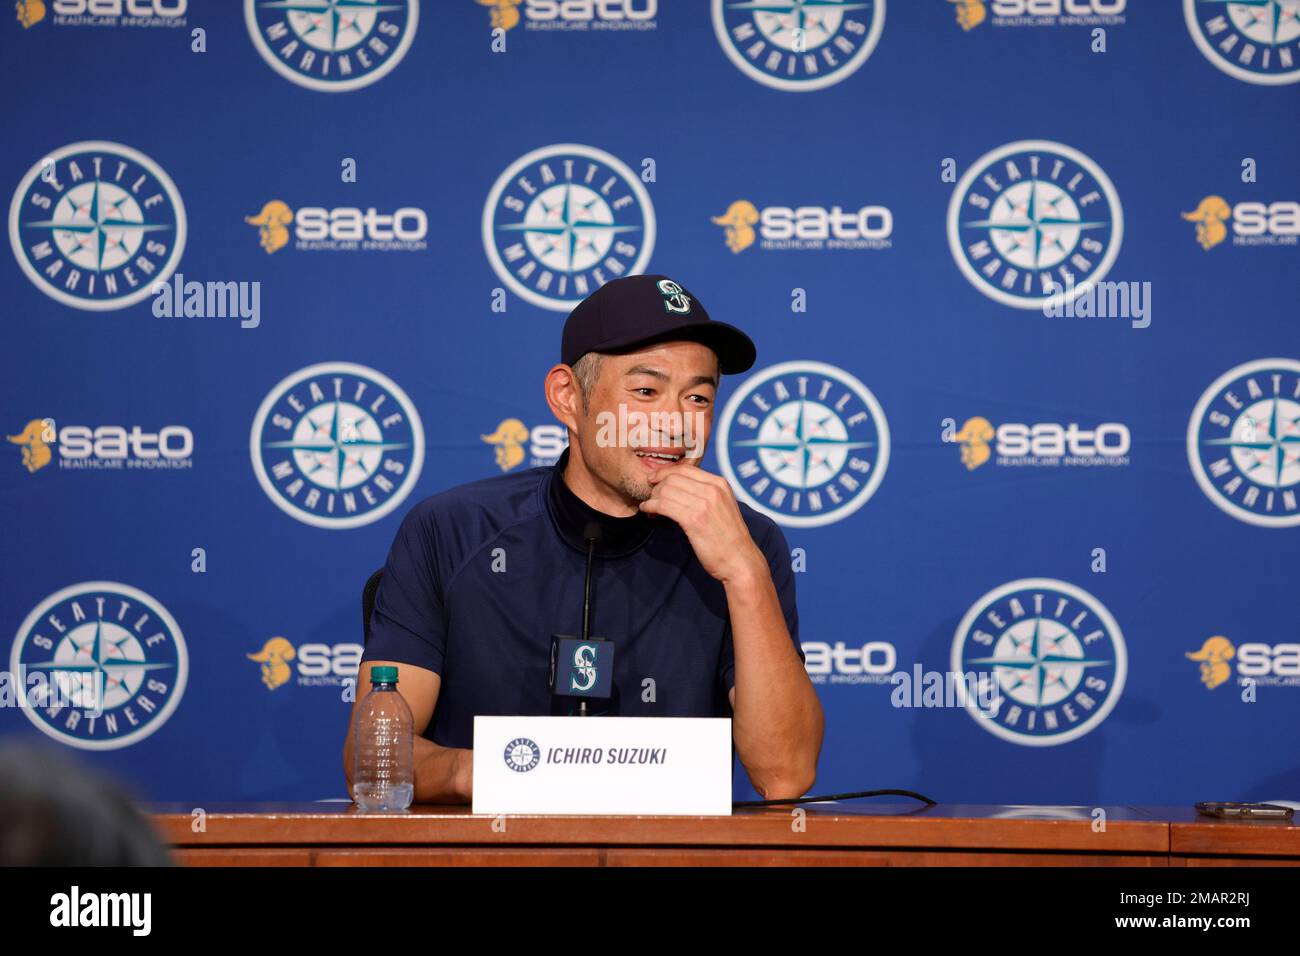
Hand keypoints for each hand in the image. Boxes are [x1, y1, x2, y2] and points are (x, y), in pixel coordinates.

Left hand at [639, 467, 764, 583]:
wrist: (740, 561)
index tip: (654, 480)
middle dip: (657, 486)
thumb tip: (680, 488)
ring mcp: (704, 504)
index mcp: (720, 484)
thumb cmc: (729, 538)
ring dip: (652, 498)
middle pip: (673, 478)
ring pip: (666, 490)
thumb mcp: (723, 507)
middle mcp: (713, 490)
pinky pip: (664, 505)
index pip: (685, 468)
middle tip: (651, 498)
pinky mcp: (694, 520)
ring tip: (650, 508)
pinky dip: (651, 506)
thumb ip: (706, 494)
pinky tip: (648, 512)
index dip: (665, 472)